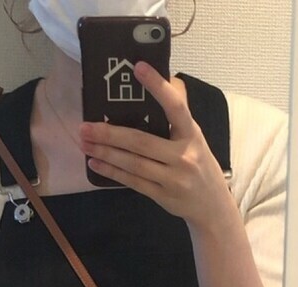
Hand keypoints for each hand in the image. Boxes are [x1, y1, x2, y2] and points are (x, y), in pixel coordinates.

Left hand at [79, 64, 235, 230]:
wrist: (213, 207)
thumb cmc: (200, 165)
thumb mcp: (195, 138)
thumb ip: (179, 115)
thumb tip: (166, 81)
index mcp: (191, 134)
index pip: (175, 107)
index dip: (157, 86)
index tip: (138, 67)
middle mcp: (183, 156)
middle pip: (141, 142)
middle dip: (110, 134)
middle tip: (85, 126)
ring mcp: (173, 178)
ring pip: (133, 163)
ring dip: (105, 153)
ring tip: (85, 144)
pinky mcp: (162, 195)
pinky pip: (133, 181)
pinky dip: (112, 172)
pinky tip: (96, 163)